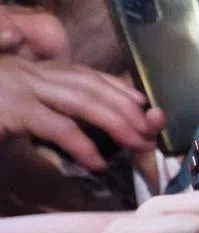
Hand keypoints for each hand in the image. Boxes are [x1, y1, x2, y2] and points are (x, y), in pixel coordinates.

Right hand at [0, 55, 162, 170]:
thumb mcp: (10, 103)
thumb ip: (41, 105)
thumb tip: (71, 122)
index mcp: (35, 70)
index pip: (86, 74)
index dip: (117, 87)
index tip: (143, 101)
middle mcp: (32, 73)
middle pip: (92, 86)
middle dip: (127, 107)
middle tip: (151, 129)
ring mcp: (22, 89)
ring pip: (83, 101)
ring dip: (117, 123)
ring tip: (139, 144)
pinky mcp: (12, 110)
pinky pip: (59, 127)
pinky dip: (83, 145)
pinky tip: (99, 162)